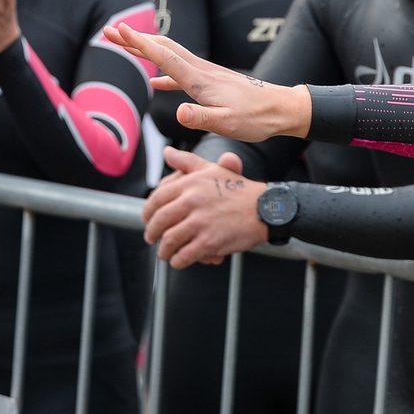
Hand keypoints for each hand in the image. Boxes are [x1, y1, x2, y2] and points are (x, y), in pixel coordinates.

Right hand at [103, 24, 312, 140]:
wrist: (282, 110)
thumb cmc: (257, 118)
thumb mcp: (227, 123)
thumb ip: (201, 118)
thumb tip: (177, 112)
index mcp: (200, 80)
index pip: (164, 55)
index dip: (139, 42)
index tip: (118, 29)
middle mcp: (201, 71)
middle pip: (163, 48)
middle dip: (135, 39)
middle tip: (109, 31)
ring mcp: (207, 75)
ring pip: (171, 57)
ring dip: (146, 50)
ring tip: (125, 47)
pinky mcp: (212, 83)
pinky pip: (181, 74)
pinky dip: (163, 73)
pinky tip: (154, 83)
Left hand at [143, 147, 267, 267]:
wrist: (266, 209)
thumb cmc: (241, 191)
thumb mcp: (214, 170)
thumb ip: (187, 162)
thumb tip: (167, 152)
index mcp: (191, 184)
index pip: (156, 199)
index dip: (147, 213)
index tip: (148, 220)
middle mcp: (193, 201)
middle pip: (159, 222)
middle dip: (152, 234)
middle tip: (153, 239)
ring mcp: (200, 223)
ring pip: (168, 241)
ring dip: (164, 251)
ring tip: (167, 253)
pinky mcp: (209, 242)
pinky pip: (183, 256)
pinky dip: (179, 261)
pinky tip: (181, 259)